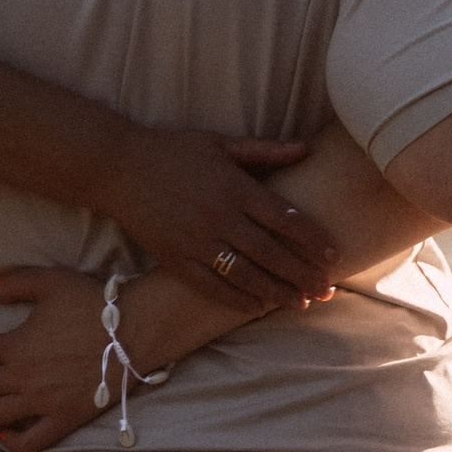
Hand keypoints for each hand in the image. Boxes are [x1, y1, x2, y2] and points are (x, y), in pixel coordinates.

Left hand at [0, 267, 118, 451]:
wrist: (136, 330)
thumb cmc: (94, 304)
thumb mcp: (53, 281)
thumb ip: (16, 282)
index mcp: (15, 345)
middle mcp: (21, 376)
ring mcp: (42, 401)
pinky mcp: (63, 418)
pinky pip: (28, 442)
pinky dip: (11, 443)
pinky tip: (5, 436)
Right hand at [105, 129, 337, 308]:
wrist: (117, 169)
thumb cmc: (173, 152)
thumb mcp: (221, 143)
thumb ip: (266, 150)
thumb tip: (306, 148)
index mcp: (236, 188)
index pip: (285, 219)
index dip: (312, 240)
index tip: (334, 257)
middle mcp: (219, 217)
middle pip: (270, 253)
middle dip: (302, 274)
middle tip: (327, 291)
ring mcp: (196, 241)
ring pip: (244, 274)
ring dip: (275, 292)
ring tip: (299, 303)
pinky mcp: (174, 258)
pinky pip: (209, 286)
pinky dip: (234, 299)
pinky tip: (256, 308)